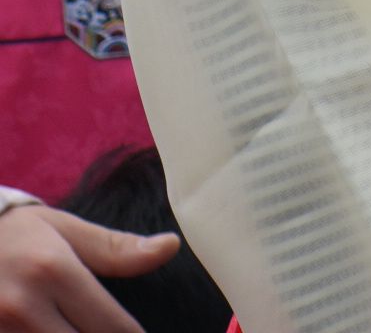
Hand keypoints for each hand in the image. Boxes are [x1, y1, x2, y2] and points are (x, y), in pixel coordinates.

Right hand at [0, 205, 178, 331]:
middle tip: (118, 331)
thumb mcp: (65, 230)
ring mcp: (1, 331)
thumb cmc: (18, 235)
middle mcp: (24, 308)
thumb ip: (116, 249)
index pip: (111, 325)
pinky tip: (60, 332)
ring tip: (84, 327)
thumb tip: (171, 247)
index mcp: (53, 272)